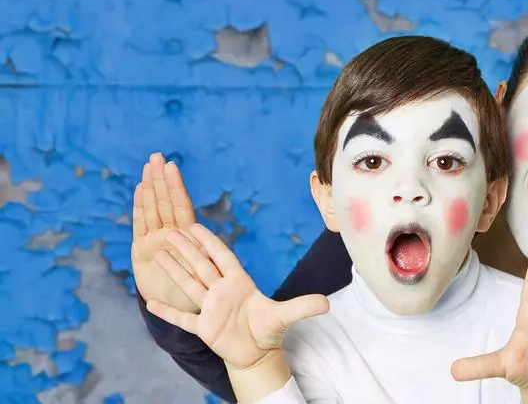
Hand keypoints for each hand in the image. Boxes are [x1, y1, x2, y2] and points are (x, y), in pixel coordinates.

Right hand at [131, 153, 199, 311]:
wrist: (175, 309)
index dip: (176, 187)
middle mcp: (171, 233)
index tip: (172, 167)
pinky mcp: (141, 249)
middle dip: (161, 179)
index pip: (181, 206)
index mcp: (188, 236)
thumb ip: (202, 261)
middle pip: (165, 201)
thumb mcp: (203, 277)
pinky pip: (140, 224)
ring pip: (152, 208)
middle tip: (157, 156)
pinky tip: (140, 190)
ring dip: (150, 187)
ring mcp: (155, 239)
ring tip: (148, 166)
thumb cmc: (195, 292)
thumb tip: (205, 247)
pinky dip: (139, 207)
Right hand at [145, 223, 328, 369]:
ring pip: (189, 285)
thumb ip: (304, 307)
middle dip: (186, 249)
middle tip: (169, 231)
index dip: (209, 242)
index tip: (194, 225)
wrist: (257, 352)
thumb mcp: (286, 316)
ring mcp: (210, 308)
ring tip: (157, 254)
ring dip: (174, 271)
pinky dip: (168, 312)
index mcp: (239, 282)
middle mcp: (221, 291)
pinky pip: (183, 318)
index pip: (222, 257)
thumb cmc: (269, 329)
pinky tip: (149, 303)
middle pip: (201, 266)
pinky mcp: (204, 327)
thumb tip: (328, 303)